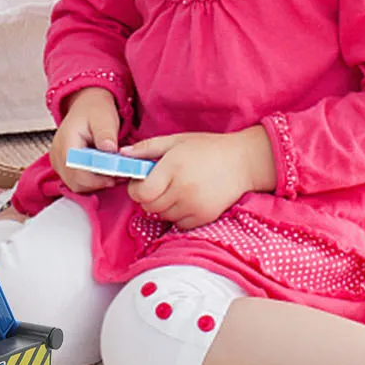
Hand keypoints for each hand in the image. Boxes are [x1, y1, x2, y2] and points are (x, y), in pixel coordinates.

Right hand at [50, 86, 123, 193]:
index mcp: (66, 142)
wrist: (86, 106)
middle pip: (75, 183)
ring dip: (95, 184)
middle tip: (117, 176)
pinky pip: (75, 182)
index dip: (97, 180)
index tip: (115, 177)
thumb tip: (109, 149)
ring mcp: (58, 161)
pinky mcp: (62, 166)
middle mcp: (58, 154)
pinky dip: (90, 181)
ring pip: (75, 186)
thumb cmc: (95, 111)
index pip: (76, 172)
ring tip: (111, 172)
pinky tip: (102, 171)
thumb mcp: (105, 118)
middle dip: (98, 183)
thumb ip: (106, 134)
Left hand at [126, 126, 276, 229]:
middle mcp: (183, 189)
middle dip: (147, 197)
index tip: (141, 181)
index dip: (136, 188)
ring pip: (163, 216)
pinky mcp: (205, 217)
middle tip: (157, 185)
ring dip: (162, 206)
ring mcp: (195, 206)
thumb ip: (146, 148)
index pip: (142, 192)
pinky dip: (177, 215)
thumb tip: (122, 155)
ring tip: (174, 190)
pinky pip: (179, 224)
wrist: (243, 162)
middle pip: (149, 206)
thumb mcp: (175, 141)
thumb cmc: (206, 148)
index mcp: (173, 168)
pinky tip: (185, 200)